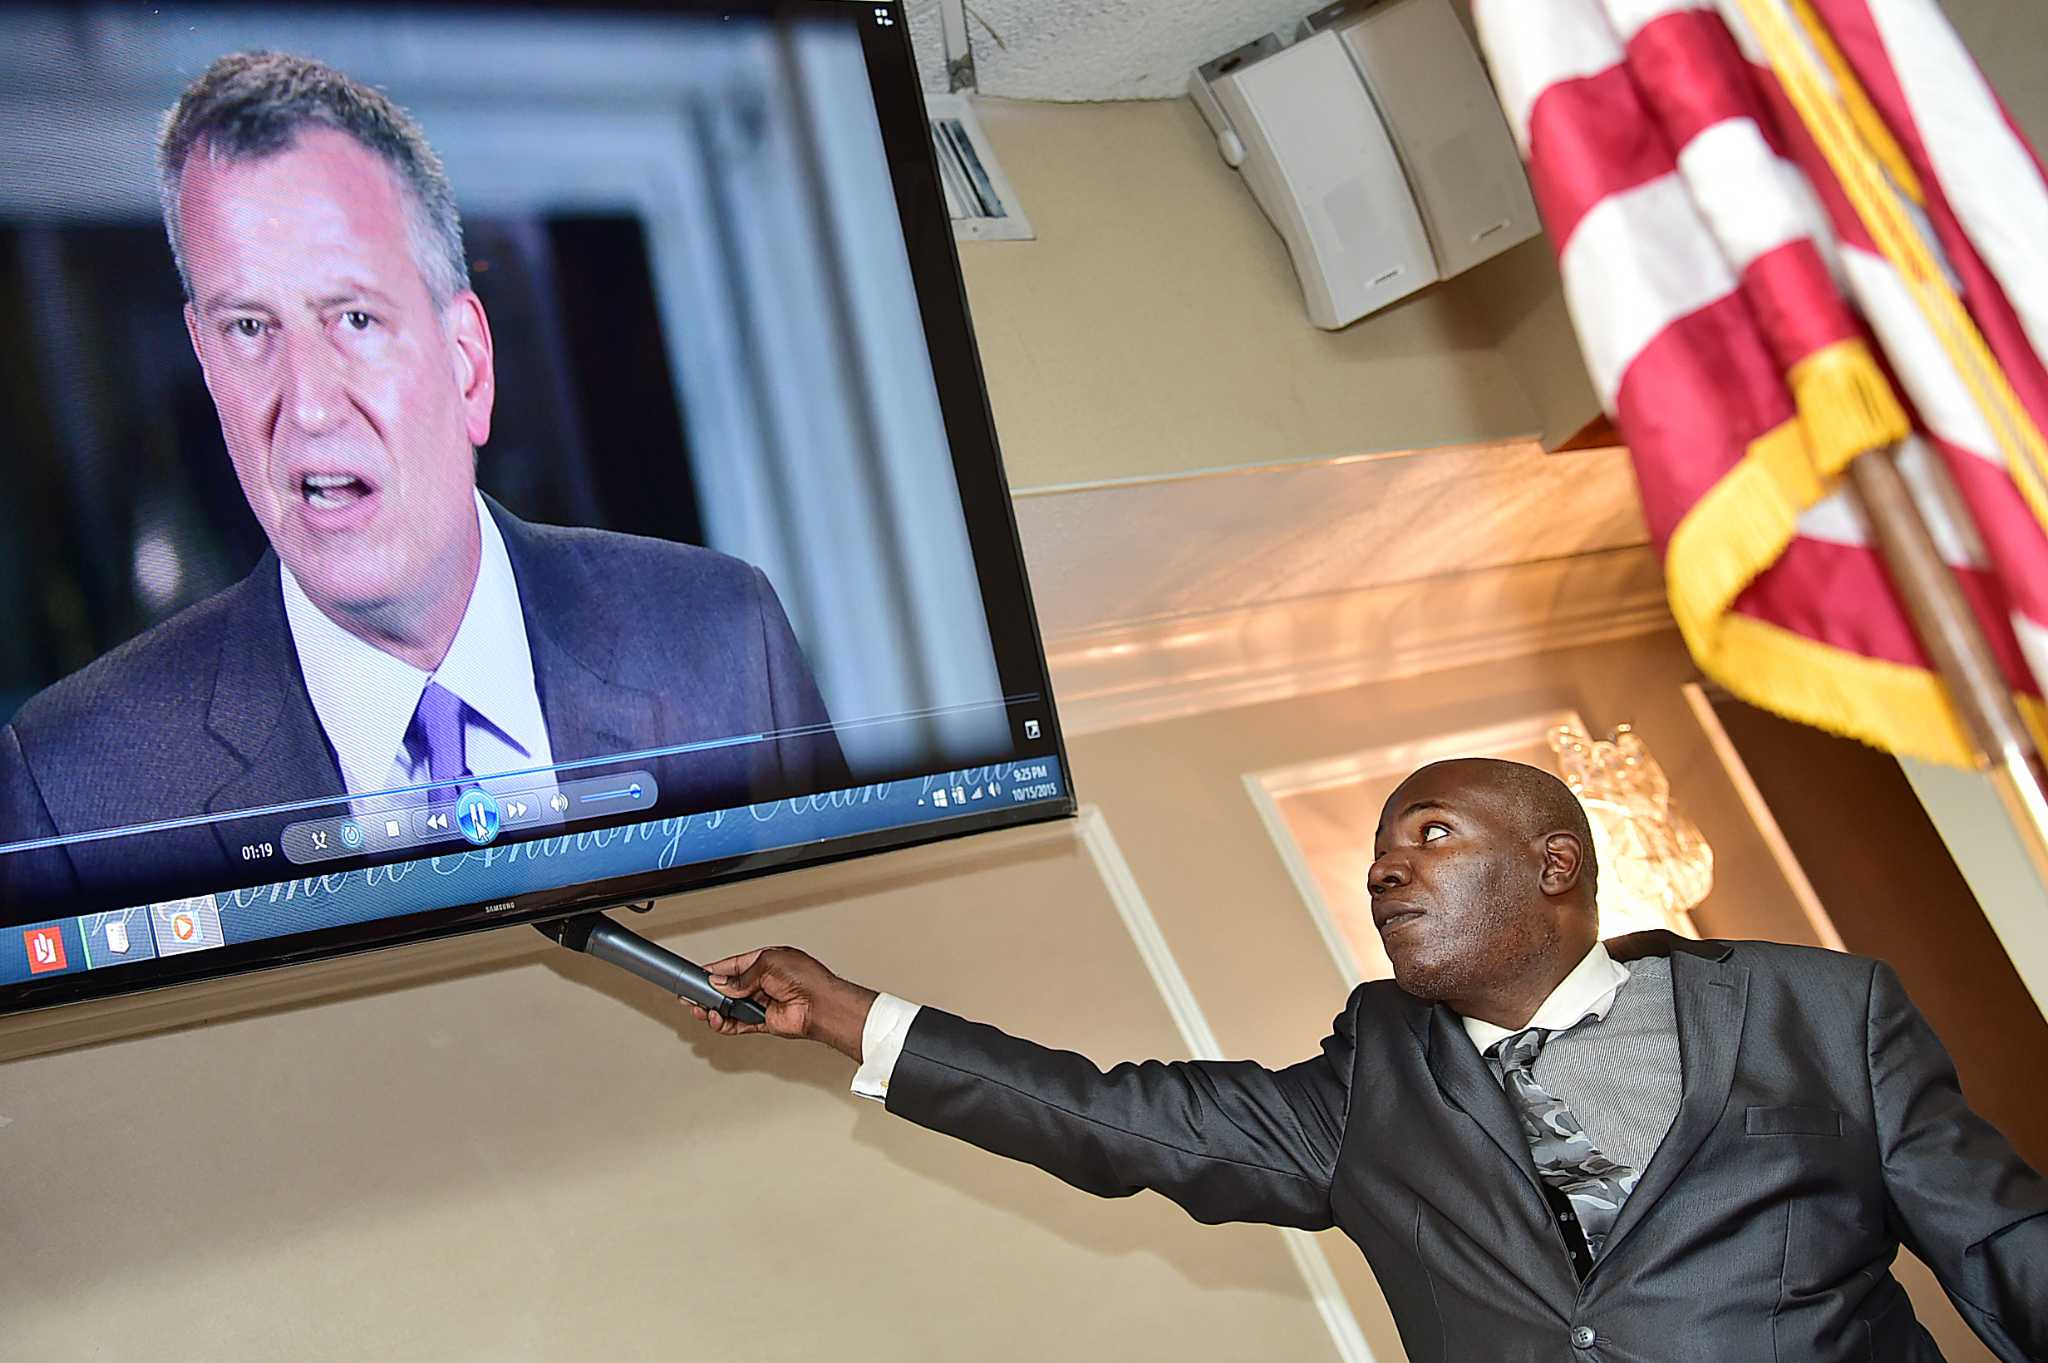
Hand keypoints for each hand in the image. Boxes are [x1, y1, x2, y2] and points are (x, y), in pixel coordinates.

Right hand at [686, 946, 877, 1061]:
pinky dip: (725, 1023)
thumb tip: (721, 984)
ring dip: (714, 1009)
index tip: (698, 975)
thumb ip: (741, 977)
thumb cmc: (806, 978)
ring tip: (701, 1009)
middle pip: (729, 988)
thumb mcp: (767, 964)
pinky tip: (715, 1019)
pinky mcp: (764, 1022)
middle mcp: (764, 983)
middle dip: (709, 992)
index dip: (715, 971)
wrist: (821, 1005)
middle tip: (692, 995)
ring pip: (731, 1008)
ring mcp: (763, 1003)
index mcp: (766, 962)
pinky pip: (739, 1024)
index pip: (734, 966)